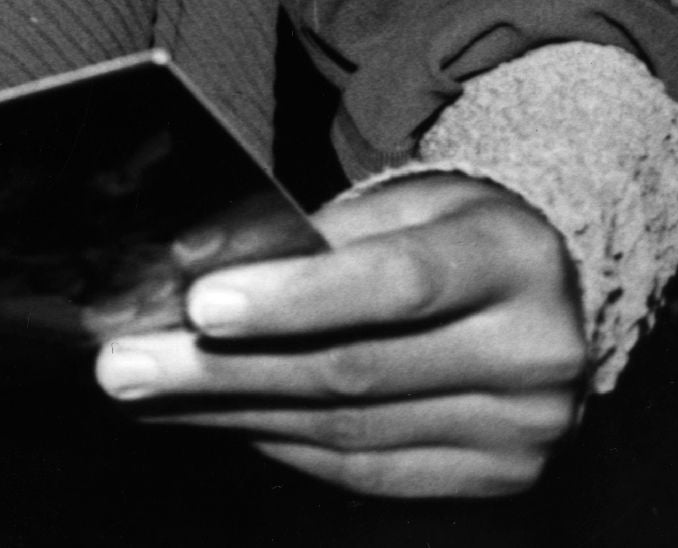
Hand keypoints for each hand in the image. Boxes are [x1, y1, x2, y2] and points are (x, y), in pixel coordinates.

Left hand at [93, 173, 587, 498]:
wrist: (553, 291)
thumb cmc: (454, 231)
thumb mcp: (400, 201)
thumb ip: (310, 234)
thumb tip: (193, 266)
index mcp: (513, 260)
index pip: (396, 284)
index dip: (295, 298)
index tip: (199, 305)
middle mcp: (532, 354)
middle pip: (352, 369)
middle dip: (221, 369)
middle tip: (125, 363)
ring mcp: (521, 430)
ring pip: (346, 430)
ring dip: (229, 413)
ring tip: (145, 393)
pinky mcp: (497, 477)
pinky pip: (365, 472)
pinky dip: (280, 444)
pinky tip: (215, 421)